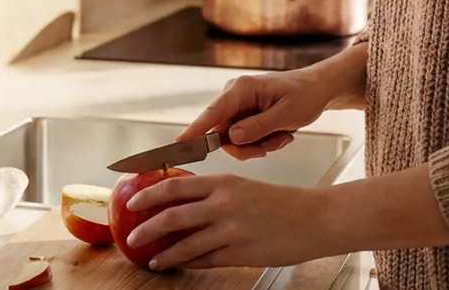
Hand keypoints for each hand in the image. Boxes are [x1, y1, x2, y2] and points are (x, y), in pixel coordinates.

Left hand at [124, 173, 329, 269]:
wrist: (316, 219)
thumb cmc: (282, 202)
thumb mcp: (245, 187)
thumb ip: (215, 194)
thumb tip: (183, 202)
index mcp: (223, 183)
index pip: (174, 186)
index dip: (148, 194)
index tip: (132, 202)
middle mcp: (224, 205)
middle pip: (172, 216)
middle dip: (146, 228)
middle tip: (132, 236)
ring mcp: (232, 231)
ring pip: (185, 244)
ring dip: (164, 253)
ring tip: (151, 259)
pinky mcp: (241, 254)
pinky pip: (205, 260)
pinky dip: (188, 263)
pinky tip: (178, 265)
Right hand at [177, 69, 332, 159]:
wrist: (317, 90)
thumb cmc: (305, 95)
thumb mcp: (287, 115)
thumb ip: (258, 127)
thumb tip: (232, 137)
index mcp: (241, 89)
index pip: (212, 113)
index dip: (195, 130)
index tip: (179, 144)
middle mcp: (234, 95)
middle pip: (223, 134)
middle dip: (249, 146)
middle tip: (273, 143)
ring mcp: (237, 106)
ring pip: (234, 140)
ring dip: (259, 145)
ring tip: (281, 136)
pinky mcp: (242, 114)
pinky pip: (243, 138)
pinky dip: (262, 142)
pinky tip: (279, 133)